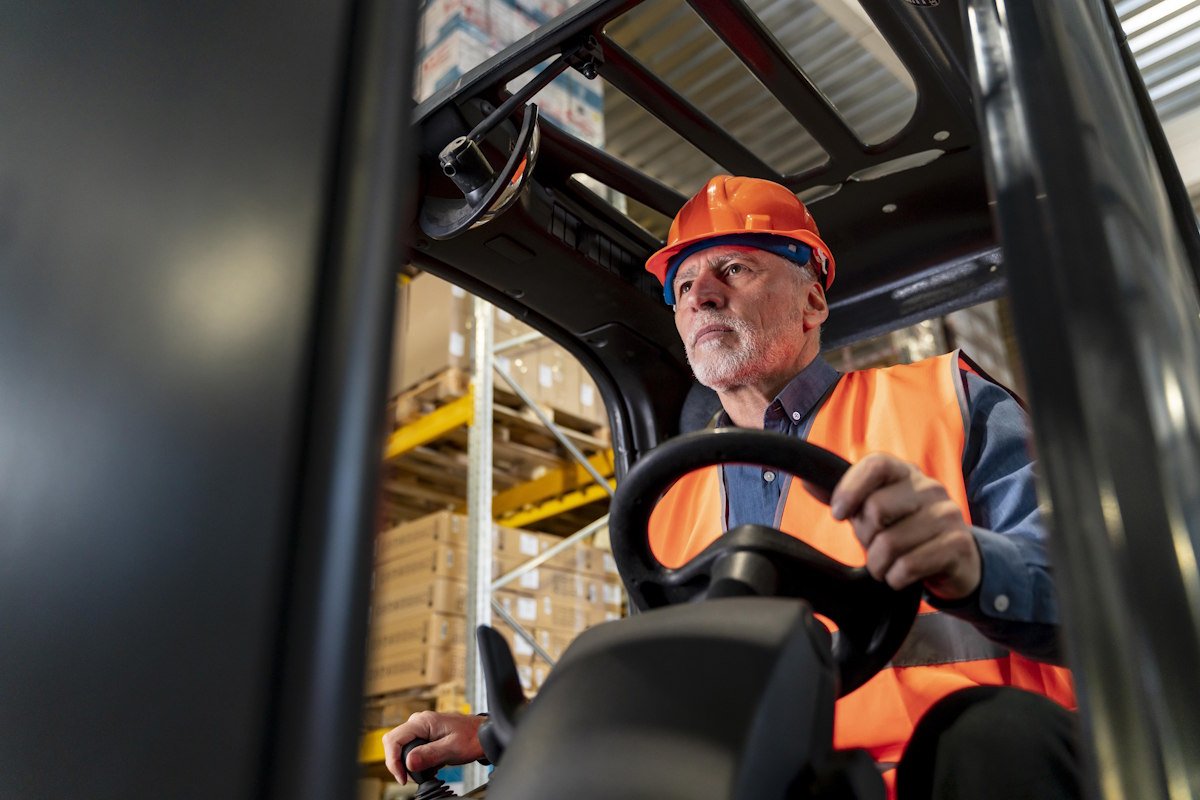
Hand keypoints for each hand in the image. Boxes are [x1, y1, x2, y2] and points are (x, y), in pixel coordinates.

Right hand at [381, 710, 485, 784]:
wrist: (483, 734)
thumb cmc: (472, 737)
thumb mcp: (452, 749)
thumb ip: (430, 755)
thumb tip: (409, 763)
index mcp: (423, 721)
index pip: (394, 740)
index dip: (393, 761)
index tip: (403, 778)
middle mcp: (419, 722)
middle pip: (394, 743)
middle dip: (399, 763)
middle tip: (412, 778)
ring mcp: (421, 728)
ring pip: (401, 747)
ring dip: (408, 763)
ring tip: (425, 771)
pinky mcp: (424, 735)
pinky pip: (410, 749)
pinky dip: (415, 761)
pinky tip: (430, 766)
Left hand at [807, 452, 980, 600]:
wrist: (954, 559)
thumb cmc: (904, 530)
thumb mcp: (873, 510)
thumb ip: (843, 496)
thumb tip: (807, 481)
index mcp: (905, 472)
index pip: (875, 465)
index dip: (850, 488)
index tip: (838, 514)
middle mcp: (930, 487)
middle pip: (877, 507)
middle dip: (865, 536)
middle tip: (872, 546)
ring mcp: (948, 514)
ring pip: (891, 542)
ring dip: (879, 564)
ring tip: (884, 566)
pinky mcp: (958, 544)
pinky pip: (910, 565)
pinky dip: (896, 578)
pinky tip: (900, 577)